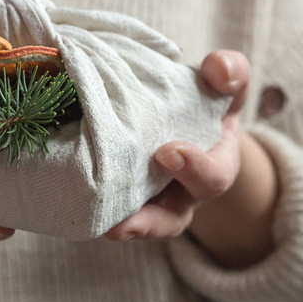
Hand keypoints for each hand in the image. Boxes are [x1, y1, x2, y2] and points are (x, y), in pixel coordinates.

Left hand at [105, 50, 277, 268]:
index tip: (168, 152)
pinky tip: (72, 204)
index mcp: (214, 166)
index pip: (213, 178)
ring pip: (139, 227)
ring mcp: (150, 200)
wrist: (179, 111)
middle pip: (171, 219)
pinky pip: (110, 212)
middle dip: (151, 220)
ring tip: (102, 230)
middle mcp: (182, 193)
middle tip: (126, 218)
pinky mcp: (119, 197)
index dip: (194, 169)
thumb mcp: (222, 81)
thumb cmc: (204, 97)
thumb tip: (220, 72)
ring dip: (121, 229)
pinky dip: (94, 211)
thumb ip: (230, 71)